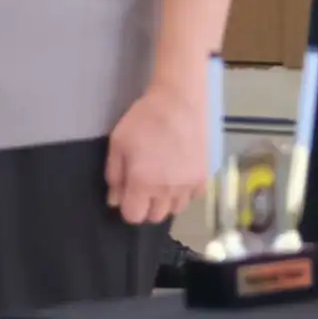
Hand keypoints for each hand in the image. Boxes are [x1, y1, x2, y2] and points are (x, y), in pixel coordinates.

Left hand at [105, 77, 205, 227]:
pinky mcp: (203, 177)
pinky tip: (178, 175)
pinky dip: (184, 192)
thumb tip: (114, 201)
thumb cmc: (144, 119)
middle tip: (143, 186)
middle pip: (155, 217)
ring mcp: (188, 186)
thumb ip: (114, 175)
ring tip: (161, 181)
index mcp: (143, 184)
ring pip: (175, 210)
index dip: (128, 207)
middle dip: (145, 207)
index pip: (133, 216)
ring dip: (165, 201)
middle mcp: (167, 191)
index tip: (128, 193)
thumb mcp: (118, 143)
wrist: (179, 102)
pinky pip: (192, 197)